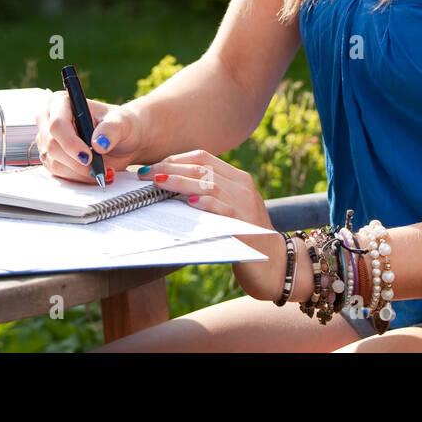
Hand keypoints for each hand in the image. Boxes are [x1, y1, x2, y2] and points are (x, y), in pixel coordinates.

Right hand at [34, 91, 143, 184]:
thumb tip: (99, 144)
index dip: (70, 143)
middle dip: (77, 162)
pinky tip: (93, 172)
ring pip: (55, 163)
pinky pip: (58, 173)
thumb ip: (112, 129)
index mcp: (61, 102)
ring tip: (102, 168)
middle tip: (100, 168)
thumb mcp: (122, 122)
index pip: (57, 125)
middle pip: (52, 146)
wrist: (121, 140)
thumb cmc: (119, 124)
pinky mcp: (50, 158)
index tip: (88, 158)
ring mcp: (47, 140)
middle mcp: (48, 120)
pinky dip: (78, 177)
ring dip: (80, 171)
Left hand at [135, 149, 281, 300]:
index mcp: (238, 179)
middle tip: (146, 174)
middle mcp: (243, 186)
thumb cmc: (245, 237)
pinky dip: (206, 203)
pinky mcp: (244, 223)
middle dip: (171, 168)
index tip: (153, 167)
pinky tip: (189, 203)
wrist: (275, 265)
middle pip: (202, 167)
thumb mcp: (228, 210)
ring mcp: (245, 203)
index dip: (175, 158)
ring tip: (159, 182)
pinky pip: (223, 208)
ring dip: (180, 181)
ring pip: (209, 184)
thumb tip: (169, 189)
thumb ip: (208, 196)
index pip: (203, 157)